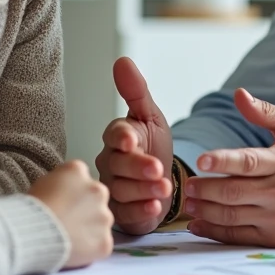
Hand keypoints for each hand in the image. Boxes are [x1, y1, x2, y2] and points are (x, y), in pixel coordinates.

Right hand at [29, 159, 114, 267]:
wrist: (30, 234)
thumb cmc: (29, 210)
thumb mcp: (42, 182)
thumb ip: (61, 182)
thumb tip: (67, 191)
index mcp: (78, 171)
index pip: (81, 179)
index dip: (71, 193)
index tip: (62, 204)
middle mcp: (97, 190)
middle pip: (96, 199)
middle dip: (86, 209)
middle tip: (67, 221)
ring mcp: (104, 216)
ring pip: (102, 222)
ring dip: (90, 228)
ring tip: (68, 238)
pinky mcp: (105, 241)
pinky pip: (102, 244)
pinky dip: (91, 248)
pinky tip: (74, 250)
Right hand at [94, 57, 173, 234]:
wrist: (162, 181)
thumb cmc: (153, 146)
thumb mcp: (150, 117)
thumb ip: (137, 92)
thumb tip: (122, 60)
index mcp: (118, 136)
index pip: (115, 134)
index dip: (122, 137)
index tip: (131, 140)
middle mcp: (110, 163)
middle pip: (119, 165)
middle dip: (138, 167)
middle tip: (158, 170)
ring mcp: (114, 189)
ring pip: (123, 190)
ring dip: (144, 190)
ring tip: (164, 189)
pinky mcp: (121, 212)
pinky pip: (127, 213)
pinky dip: (142, 211)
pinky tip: (154, 208)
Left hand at [183, 89, 274, 246]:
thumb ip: (266, 112)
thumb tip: (239, 95)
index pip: (249, 161)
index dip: (222, 160)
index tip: (201, 159)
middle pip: (233, 191)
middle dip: (204, 188)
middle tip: (186, 185)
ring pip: (231, 215)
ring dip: (204, 209)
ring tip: (189, 201)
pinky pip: (238, 236)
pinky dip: (214, 231)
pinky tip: (199, 223)